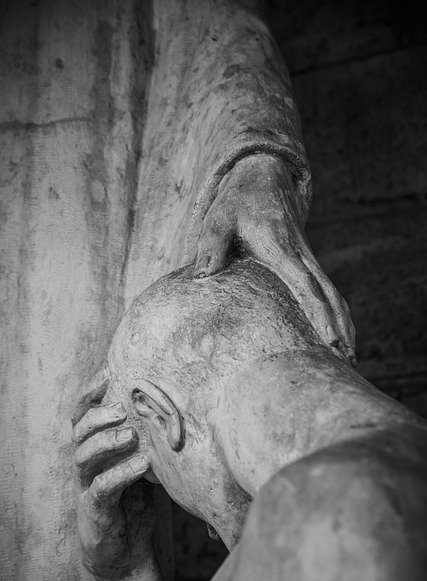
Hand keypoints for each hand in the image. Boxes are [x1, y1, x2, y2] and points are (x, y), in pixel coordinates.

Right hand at [72, 387, 153, 580]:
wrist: (127, 551)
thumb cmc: (138, 498)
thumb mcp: (145, 461)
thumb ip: (151, 436)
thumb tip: (179, 402)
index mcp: (96, 445)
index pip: (83, 411)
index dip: (91, 391)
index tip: (109, 373)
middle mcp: (87, 462)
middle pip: (79, 429)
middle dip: (99, 414)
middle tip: (123, 408)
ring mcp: (87, 485)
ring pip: (84, 455)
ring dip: (107, 441)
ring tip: (131, 434)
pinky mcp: (94, 509)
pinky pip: (103, 487)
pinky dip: (121, 473)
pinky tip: (142, 464)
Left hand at [194, 155, 355, 364]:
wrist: (262, 175)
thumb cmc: (237, 200)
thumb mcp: (218, 219)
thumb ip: (211, 247)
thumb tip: (202, 278)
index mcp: (281, 247)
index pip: (308, 286)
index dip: (321, 314)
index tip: (331, 340)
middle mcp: (301, 254)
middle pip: (330, 295)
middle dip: (341, 327)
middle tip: (349, 361)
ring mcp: (307, 257)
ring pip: (333, 293)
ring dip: (343, 321)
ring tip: (350, 355)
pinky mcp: (305, 260)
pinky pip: (326, 288)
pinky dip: (335, 310)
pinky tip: (337, 330)